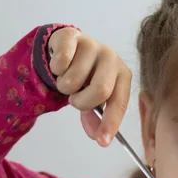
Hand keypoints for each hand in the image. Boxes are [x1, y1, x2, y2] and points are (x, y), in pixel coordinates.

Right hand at [48, 27, 131, 146]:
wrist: (67, 48)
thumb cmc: (86, 77)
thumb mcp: (93, 98)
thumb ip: (96, 119)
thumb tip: (99, 138)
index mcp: (123, 75)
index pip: (119, 102)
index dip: (110, 123)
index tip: (102, 142)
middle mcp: (112, 57)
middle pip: (101, 90)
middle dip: (82, 102)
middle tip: (75, 100)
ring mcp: (93, 44)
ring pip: (74, 79)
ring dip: (65, 87)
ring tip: (68, 80)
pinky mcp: (72, 35)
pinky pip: (60, 63)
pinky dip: (55, 71)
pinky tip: (60, 65)